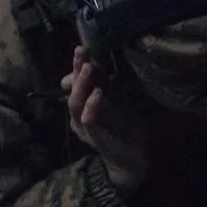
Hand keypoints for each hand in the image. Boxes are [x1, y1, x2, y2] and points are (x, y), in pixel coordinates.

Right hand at [59, 46, 147, 196]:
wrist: (133, 156)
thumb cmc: (124, 127)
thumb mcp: (117, 100)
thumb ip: (106, 85)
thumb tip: (96, 64)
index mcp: (82, 107)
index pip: (73, 84)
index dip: (75, 67)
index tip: (82, 49)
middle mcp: (78, 117)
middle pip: (72, 91)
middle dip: (75, 70)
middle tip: (81, 52)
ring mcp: (85, 129)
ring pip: (75, 104)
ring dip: (81, 84)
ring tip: (89, 68)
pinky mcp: (95, 138)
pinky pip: (88, 121)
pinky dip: (91, 106)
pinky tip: (98, 93)